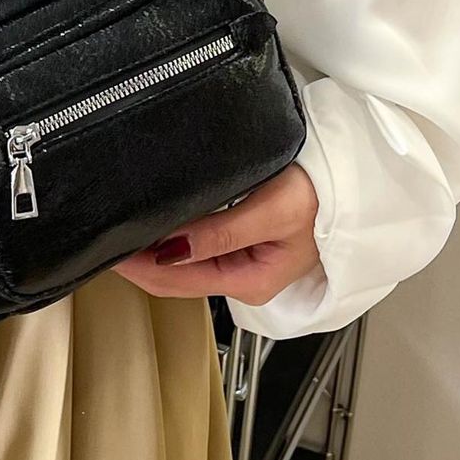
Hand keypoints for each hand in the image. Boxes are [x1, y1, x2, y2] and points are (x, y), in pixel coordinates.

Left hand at [111, 164, 322, 306]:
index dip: (135, 266)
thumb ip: (220, 233)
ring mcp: (243, 258)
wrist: (360, 178)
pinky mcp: (246, 238)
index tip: (103, 246)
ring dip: (152, 247)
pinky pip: (198, 244)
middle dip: (136, 260)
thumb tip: (169, 251)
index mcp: (248, 280)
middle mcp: (241, 275)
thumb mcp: (272, 212)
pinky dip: (171, 235)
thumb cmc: (325, 195)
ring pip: (183, 261)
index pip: (174, 282)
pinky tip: (156, 219)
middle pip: (173, 277)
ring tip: (120, 224)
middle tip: (99, 232)